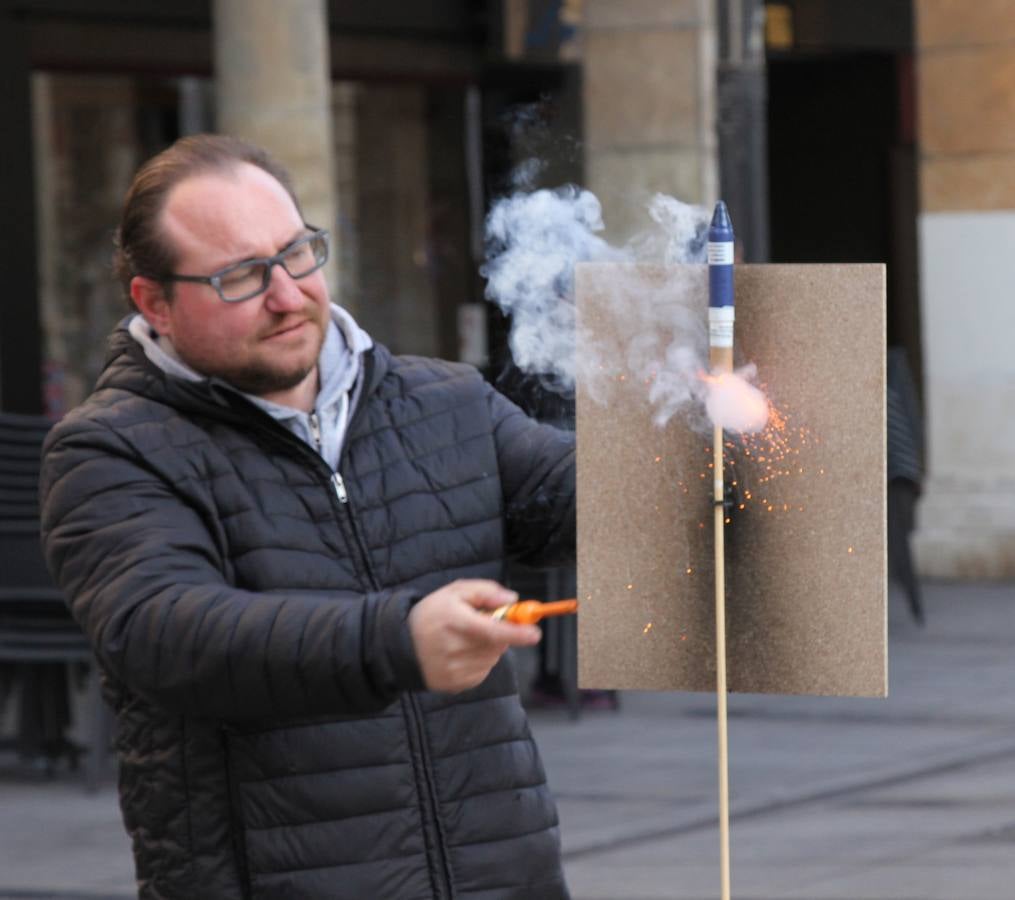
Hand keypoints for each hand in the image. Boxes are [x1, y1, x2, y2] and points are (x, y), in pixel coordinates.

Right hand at [408, 579, 541, 692]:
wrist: (400, 644)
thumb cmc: (432, 614)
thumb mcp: (455, 592)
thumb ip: (486, 591)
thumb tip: (512, 599)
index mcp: (455, 623)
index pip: (493, 631)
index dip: (516, 633)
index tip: (535, 633)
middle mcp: (455, 649)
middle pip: (497, 644)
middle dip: (500, 633)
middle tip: (482, 623)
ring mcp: (455, 671)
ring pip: (492, 658)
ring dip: (489, 647)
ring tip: (465, 638)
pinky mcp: (456, 685)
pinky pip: (483, 671)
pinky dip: (479, 661)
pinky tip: (461, 653)